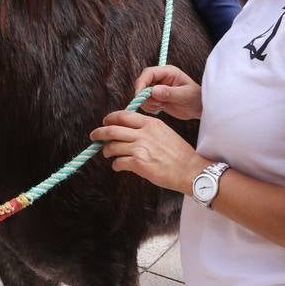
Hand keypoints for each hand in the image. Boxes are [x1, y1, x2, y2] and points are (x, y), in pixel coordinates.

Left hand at [90, 110, 204, 194]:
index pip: (123, 115)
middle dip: (99, 133)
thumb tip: (129, 131)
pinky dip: (116, 165)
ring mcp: (140, 148)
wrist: (190, 170)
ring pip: (112, 147)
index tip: (105, 122)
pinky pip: (118, 162)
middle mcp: (143, 133)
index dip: (110, 119)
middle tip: (94, 136)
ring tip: (108, 154)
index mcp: (150, 123)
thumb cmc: (179, 153)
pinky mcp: (138, 163)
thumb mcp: (164, 132)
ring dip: (107, 151)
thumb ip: (147, 129)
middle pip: (112, 129)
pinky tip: (118, 166)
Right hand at [134, 65, 202, 119]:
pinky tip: (161, 108)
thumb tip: (153, 90)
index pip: (148, 73)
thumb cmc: (196, 99)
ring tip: (162, 106)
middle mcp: (161, 78)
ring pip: (142, 94)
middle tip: (157, 104)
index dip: (141, 83)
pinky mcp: (156, 97)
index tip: (139, 95)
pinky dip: (150, 107)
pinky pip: (145, 101)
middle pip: (142, 82)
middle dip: (145, 95)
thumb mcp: (185, 96)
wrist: (199, 108)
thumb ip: (169, 93)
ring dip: (149, 102)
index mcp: (168, 72)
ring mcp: (157, 87)